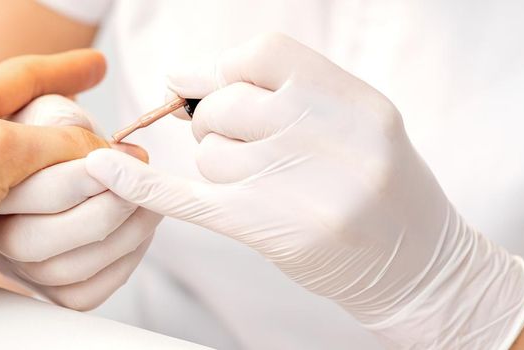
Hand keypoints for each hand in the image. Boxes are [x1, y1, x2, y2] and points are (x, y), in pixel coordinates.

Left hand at [0, 50, 109, 348]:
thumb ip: (52, 140)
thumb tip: (104, 151)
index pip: (25, 75)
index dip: (67, 68)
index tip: (97, 65)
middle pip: (34, 126)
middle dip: (76, 134)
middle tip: (111, 148)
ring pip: (31, 173)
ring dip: (62, 181)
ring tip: (88, 187)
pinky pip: (18, 212)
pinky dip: (43, 215)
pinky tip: (51, 219)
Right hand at [0, 94, 161, 310]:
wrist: (49, 159)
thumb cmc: (47, 132)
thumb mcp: (48, 109)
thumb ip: (68, 121)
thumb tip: (118, 155)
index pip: (21, 190)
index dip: (78, 177)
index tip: (118, 156)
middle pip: (33, 241)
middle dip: (100, 212)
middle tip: (139, 185)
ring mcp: (17, 266)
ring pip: (62, 272)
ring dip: (120, 238)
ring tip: (148, 204)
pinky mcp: (48, 290)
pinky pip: (83, 295)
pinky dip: (120, 266)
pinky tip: (137, 233)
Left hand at [84, 34, 523, 347]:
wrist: (418, 265)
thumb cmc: (383, 187)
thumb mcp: (357, 122)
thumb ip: (284, 91)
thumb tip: (182, 76)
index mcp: (354, 101)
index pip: (263, 55)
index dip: (228, 69)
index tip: (214, 85)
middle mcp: (328, 138)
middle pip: (227, 105)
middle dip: (220, 122)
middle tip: (244, 145)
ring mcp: (297, 186)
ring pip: (211, 153)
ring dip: (222, 166)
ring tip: (266, 186)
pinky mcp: (266, 229)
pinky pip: (187, 195)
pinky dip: (140, 182)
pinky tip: (105, 169)